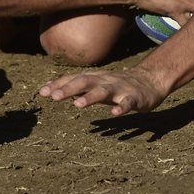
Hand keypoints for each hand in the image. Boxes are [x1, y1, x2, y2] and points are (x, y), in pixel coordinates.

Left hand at [39, 67, 166, 115]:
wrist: (150, 81)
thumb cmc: (118, 85)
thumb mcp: (96, 84)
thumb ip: (76, 88)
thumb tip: (50, 89)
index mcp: (95, 78)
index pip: (74, 79)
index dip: (59, 84)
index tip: (42, 92)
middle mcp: (105, 81)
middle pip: (85, 81)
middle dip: (69, 88)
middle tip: (54, 96)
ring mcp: (120, 89)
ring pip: (104, 91)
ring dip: (90, 97)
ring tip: (77, 105)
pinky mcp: (134, 98)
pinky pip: (127, 103)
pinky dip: (121, 108)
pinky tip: (114, 114)